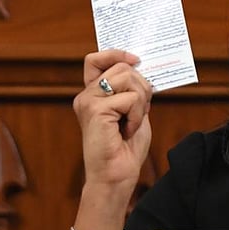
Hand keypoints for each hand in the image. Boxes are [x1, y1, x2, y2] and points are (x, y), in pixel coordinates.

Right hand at [73, 49, 152, 190]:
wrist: (117, 176)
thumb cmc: (125, 148)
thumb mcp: (133, 111)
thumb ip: (133, 90)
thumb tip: (141, 68)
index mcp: (93, 94)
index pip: (96, 59)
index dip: (116, 54)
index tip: (136, 60)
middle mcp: (86, 95)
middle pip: (122, 66)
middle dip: (142, 85)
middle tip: (138, 110)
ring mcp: (88, 101)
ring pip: (128, 78)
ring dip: (140, 101)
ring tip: (130, 122)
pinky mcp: (95, 111)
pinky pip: (130, 98)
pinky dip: (136, 115)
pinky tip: (127, 131)